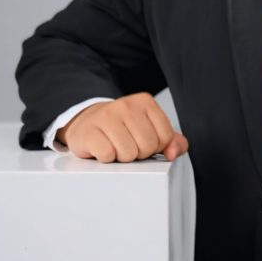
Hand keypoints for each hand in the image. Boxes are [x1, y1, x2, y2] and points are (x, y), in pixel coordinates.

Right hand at [57, 92, 188, 162]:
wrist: (87, 123)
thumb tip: (174, 152)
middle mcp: (126, 105)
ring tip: (115, 146)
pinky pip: (108, 156)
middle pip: (148, 146)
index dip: (155, 147)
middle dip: (139, 153)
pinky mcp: (89, 131)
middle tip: (127, 145)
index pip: (165, 137)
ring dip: (122, 157)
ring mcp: (106, 116)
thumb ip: (171, 141)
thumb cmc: (122, 129)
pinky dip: (106, 158)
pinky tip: (102, 148)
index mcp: (146, 102)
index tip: (142, 141)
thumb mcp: (150, 131)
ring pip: (129, 154)